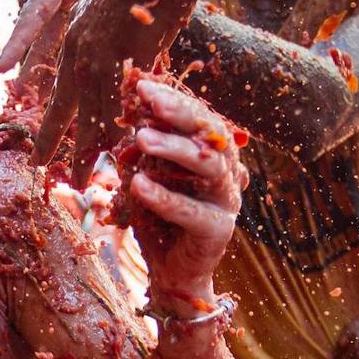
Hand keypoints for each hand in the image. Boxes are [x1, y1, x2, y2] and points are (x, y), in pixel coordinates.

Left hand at [28, 0, 194, 175]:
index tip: (39, 150)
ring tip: (82, 180)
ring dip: (89, 152)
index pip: (58, 96)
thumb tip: (113, 78)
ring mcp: (100, 59)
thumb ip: (106, 52)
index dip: (49, 126)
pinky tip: (118, 155)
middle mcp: (79, 56)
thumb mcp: (110, 21)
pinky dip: (120, 132)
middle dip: (54, 146)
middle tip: (46, 173)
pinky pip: (121, 106)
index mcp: (74, 46)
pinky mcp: (124, 61)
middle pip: (65, 113)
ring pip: (92, 118)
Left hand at [127, 81, 243, 315]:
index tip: (142, 86)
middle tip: (149, 101)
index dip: (172, 101)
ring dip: (173, 149)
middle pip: (209, 134)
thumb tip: (132, 115)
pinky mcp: (219, 230)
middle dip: (179, 114)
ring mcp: (226, 200)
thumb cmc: (158, 220)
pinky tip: (138, 184)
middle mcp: (225, 172)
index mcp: (210, 155)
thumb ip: (142, 152)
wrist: (170, 272)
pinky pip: (191, 211)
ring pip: (206, 167)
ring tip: (141, 138)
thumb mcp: (144, 178)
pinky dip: (164, 197)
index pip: (196, 118)